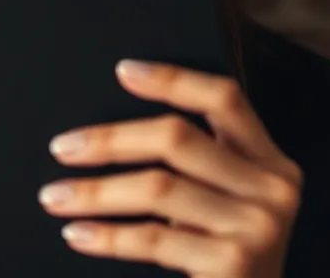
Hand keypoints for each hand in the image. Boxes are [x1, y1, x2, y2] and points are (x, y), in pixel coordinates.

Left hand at [39, 61, 301, 277]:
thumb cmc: (222, 261)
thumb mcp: (223, 204)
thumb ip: (196, 166)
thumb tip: (111, 131)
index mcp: (271, 163)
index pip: (225, 99)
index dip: (173, 78)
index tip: (123, 70)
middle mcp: (273, 189)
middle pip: (177, 137)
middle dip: (110, 140)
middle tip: (62, 148)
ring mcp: (259, 228)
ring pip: (157, 187)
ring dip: (94, 192)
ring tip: (55, 196)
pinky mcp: (235, 264)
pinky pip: (153, 237)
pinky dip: (106, 234)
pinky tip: (77, 233)